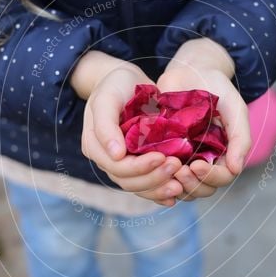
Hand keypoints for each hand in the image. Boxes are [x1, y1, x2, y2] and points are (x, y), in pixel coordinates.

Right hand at [71, 52, 183, 206]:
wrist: (126, 81)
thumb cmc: (115, 85)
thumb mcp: (107, 98)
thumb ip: (105, 125)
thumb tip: (115, 154)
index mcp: (95, 146)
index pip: (118, 167)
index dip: (141, 167)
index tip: (163, 157)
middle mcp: (107, 159)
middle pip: (129, 182)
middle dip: (154, 178)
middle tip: (176, 166)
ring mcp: (122, 164)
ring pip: (139, 187)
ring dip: (159, 189)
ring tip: (180, 185)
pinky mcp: (137, 164)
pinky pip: (147, 185)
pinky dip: (160, 192)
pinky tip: (176, 195)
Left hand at [157, 39, 250, 200]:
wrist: (189, 70)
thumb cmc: (216, 87)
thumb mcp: (234, 108)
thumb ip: (240, 137)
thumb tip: (236, 169)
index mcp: (224, 153)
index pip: (222, 178)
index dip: (211, 177)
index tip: (197, 165)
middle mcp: (204, 159)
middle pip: (201, 188)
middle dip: (191, 184)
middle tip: (179, 171)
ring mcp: (183, 157)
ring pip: (181, 186)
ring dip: (173, 184)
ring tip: (165, 167)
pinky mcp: (163, 151)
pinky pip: (160, 173)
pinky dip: (156, 175)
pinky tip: (151, 165)